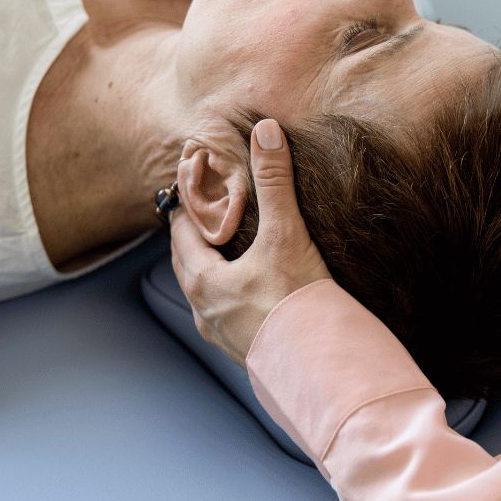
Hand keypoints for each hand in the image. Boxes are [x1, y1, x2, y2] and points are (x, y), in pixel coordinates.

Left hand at [169, 119, 331, 367]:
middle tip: (210, 215)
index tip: (194, 187)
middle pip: (188, 263)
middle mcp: (204, 310)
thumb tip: (265, 131)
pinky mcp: (245, 352)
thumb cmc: (296, 302)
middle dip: (197, 238)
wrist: (319, 369)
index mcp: (201, 279)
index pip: (180, 232)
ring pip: (207, 294)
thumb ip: (275, 181)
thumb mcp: (285, 233)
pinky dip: (233, 298)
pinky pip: (228, 317)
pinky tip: (253, 296)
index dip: (187, 206)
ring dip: (213, 271)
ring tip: (231, 254)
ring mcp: (222, 335)